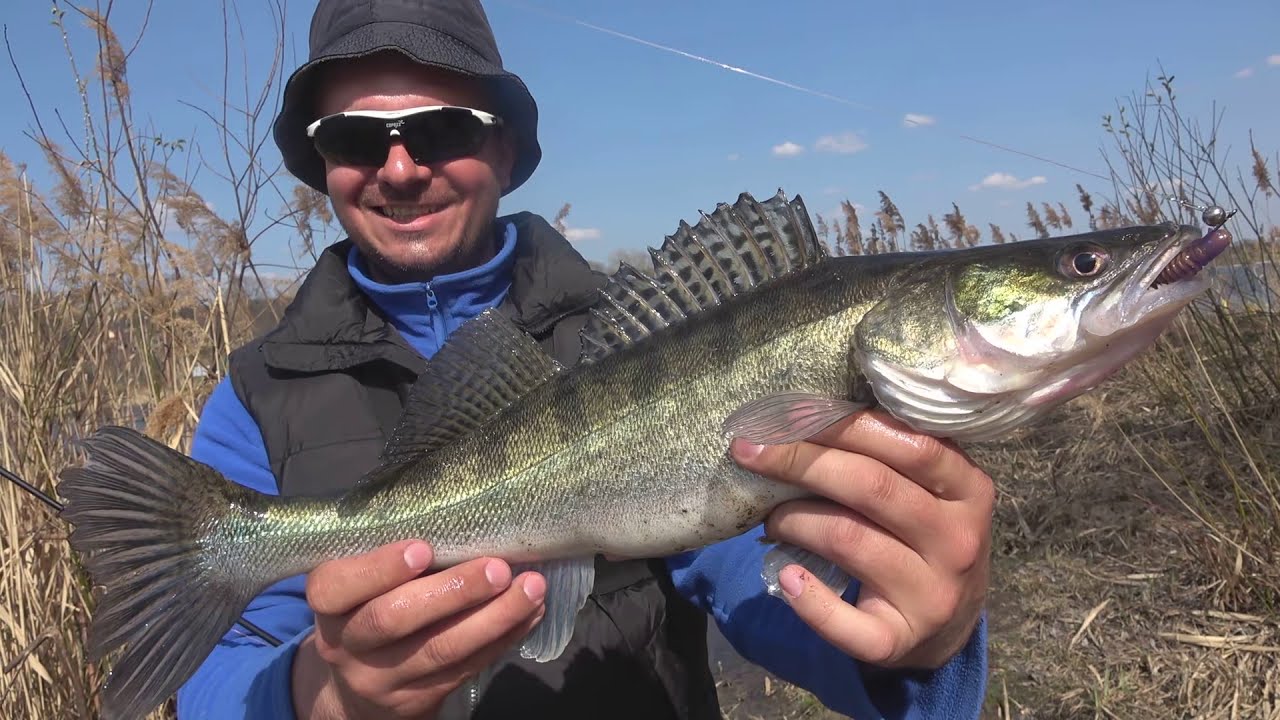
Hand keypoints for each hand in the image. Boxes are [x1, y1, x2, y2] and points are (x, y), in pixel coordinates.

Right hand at [291, 539, 546, 719]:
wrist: (357, 690)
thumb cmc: (368, 608)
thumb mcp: (360, 584)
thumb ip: (389, 555)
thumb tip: (463, 510)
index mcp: (329, 604)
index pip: (337, 587)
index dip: (379, 567)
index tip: (423, 547)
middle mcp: (347, 644)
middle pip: (393, 620)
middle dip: (453, 591)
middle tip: (500, 568)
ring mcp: (381, 678)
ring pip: (440, 649)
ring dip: (494, 617)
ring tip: (532, 588)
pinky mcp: (416, 700)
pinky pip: (465, 668)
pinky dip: (503, 637)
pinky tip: (530, 613)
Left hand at [731, 410, 992, 669]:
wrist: (948, 623)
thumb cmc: (923, 535)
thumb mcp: (929, 491)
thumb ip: (889, 454)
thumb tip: (804, 413)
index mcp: (969, 489)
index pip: (907, 444)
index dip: (841, 425)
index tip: (785, 414)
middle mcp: (958, 541)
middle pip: (871, 487)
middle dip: (801, 462)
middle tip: (752, 453)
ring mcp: (932, 594)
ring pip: (848, 539)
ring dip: (794, 519)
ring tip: (771, 516)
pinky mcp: (899, 640)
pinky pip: (844, 620)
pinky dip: (808, 599)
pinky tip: (788, 576)